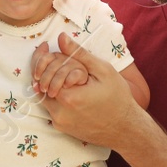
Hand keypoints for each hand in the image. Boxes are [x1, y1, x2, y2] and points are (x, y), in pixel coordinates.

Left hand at [34, 34, 143, 149]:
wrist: (125, 128)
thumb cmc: (118, 98)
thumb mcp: (103, 71)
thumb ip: (79, 54)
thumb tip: (61, 38)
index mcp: (68, 96)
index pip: (43, 72)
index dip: (42, 57)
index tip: (44, 47)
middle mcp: (59, 112)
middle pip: (40, 85)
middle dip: (45, 70)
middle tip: (54, 60)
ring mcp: (60, 123)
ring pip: (45, 97)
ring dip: (50, 84)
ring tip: (65, 76)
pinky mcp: (63, 129)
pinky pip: (52, 109)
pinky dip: (57, 98)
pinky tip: (71, 91)